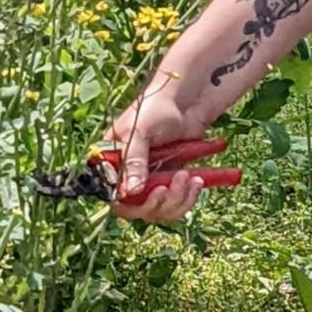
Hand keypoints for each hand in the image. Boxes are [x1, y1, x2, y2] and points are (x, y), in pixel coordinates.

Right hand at [103, 81, 211, 224]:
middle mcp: (129, 175)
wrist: (188, 101)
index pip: (113, 195)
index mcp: (113, 162)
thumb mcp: (140, 130)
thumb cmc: (156, 108)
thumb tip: (131, 191)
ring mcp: (150, 181)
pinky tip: (198, 181)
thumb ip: (133, 160)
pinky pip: (175, 205)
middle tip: (177, 181)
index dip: (131, 203)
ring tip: (192, 178)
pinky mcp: (170, 183)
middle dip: (161, 201)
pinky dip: (188, 198)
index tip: (154, 192)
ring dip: (178, 199)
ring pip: (159, 210)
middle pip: (138, 209)